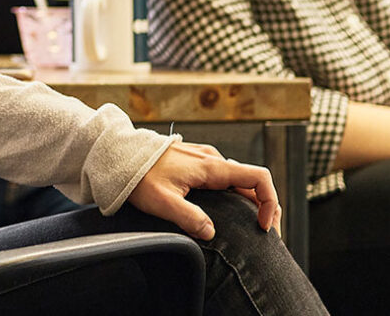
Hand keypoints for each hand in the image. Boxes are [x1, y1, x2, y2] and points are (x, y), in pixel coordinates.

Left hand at [126, 141, 279, 239]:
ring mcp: (205, 160)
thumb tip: (210, 232)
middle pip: (253, 182)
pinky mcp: (196, 164)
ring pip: (239, 180)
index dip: (269, 202)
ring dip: (251, 201)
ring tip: (251, 227)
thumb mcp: (161, 201)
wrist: (119, 154)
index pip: (258, 177)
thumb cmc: (138, 176)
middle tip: (264, 235)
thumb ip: (188, 217)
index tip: (262, 226)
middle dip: (265, 206)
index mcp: (211, 167)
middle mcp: (213, 160)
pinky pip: (225, 179)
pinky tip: (229, 212)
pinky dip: (236, 195)